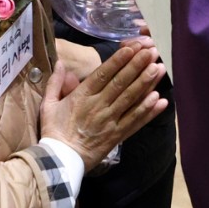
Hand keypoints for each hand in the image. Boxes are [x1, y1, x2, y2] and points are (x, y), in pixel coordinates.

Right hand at [39, 39, 166, 169]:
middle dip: (137, 66)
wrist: (60, 160)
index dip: (118, 60)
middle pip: (121, 83)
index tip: (131, 48)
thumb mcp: (48, 104)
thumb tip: (60, 63)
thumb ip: (55, 82)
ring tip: (159, 69)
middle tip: (152, 51)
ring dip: (146, 83)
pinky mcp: (117, 136)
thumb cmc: (53, 131)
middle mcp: (99, 106)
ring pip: (131, 100)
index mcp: (82, 96)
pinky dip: (149, 111)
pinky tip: (160, 100)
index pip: (103, 74)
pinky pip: (135, 121)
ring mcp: (110, 121)